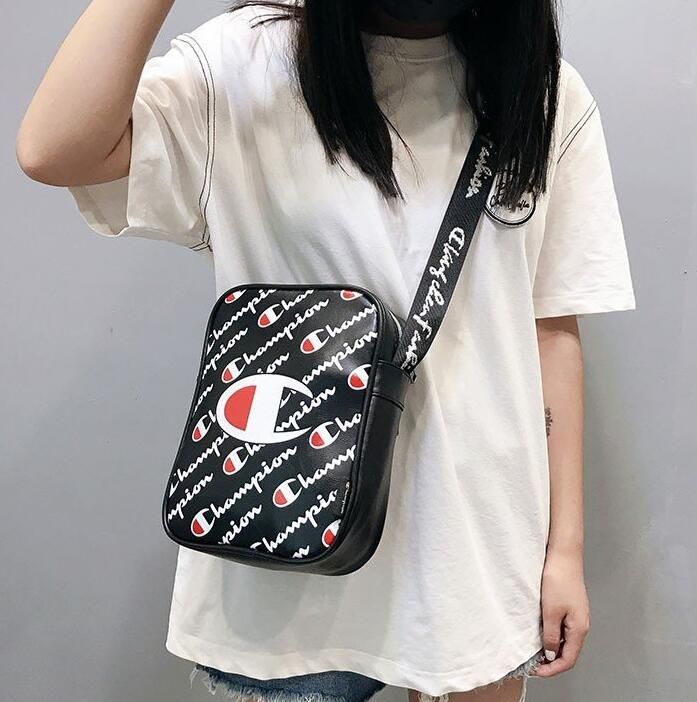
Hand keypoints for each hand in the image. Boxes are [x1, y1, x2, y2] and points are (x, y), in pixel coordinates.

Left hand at [531, 549, 590, 677]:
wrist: (563, 556)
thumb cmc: (558, 581)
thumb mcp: (550, 612)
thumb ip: (551, 635)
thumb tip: (551, 655)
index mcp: (579, 629)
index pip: (568, 660)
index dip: (552, 669)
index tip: (536, 671)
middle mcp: (581, 625)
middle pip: (569, 652)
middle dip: (551, 662)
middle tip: (533, 664)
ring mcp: (577, 615)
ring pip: (566, 641)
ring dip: (552, 648)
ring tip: (535, 650)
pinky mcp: (571, 607)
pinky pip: (564, 629)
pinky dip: (553, 635)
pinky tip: (541, 632)